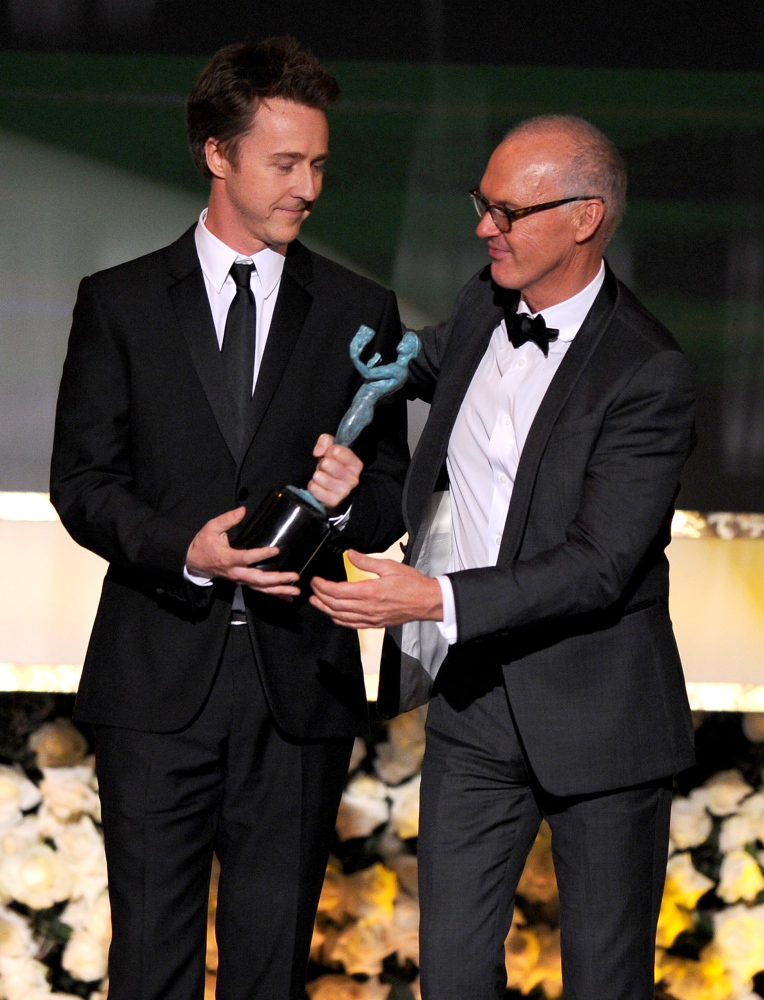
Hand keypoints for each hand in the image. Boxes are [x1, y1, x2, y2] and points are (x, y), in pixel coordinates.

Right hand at [186, 507, 300, 597]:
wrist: (194, 562)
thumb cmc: (204, 544)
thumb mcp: (212, 528)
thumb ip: (228, 519)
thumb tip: (243, 510)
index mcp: (228, 558)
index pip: (247, 558)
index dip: (262, 555)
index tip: (276, 550)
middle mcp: (236, 573)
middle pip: (258, 579)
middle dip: (277, 579)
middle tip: (294, 576)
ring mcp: (240, 580)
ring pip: (261, 588)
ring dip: (279, 591)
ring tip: (295, 592)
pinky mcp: (242, 582)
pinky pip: (259, 590)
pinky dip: (274, 594)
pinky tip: (287, 598)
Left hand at [307, 434, 362, 509]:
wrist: (332, 489)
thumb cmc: (333, 464)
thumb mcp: (331, 448)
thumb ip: (325, 441)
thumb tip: (318, 452)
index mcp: (356, 464)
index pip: (337, 451)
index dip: (329, 451)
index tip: (330, 455)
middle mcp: (353, 479)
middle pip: (327, 464)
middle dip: (322, 463)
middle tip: (325, 467)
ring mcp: (344, 491)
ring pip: (320, 477)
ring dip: (317, 474)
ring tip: (321, 476)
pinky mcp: (333, 501)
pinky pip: (314, 488)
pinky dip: (312, 485)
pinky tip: (317, 485)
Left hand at [310, 550, 442, 628]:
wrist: (428, 602)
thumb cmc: (412, 583)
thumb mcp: (389, 566)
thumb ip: (366, 561)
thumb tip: (350, 553)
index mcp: (370, 592)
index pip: (338, 591)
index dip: (323, 586)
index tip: (316, 580)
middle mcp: (368, 608)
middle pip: (335, 605)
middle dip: (320, 596)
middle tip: (312, 588)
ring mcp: (371, 618)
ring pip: (341, 617)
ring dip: (325, 609)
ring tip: (316, 601)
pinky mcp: (375, 624)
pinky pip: (352, 625)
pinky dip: (339, 620)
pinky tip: (333, 615)